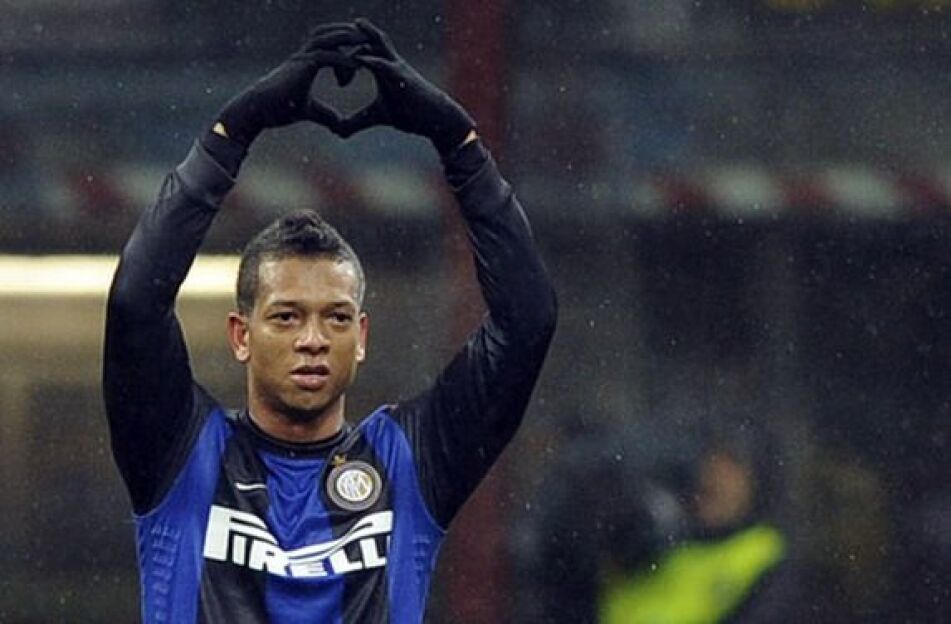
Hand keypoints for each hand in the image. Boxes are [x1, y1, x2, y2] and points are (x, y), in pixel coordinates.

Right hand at [216, 23, 367, 146]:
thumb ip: (325, 114)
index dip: (347, 45)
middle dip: (350, 34)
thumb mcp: (309, 112)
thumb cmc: (278, 109)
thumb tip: (340, 124)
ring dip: (348, 40)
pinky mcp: (301, 67)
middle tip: (371, 38)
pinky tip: (357, 66)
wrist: (259, 110)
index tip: (364, 50)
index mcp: (307, 62)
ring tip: (368, 44)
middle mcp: (304, 56)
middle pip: (331, 36)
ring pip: (328, 40)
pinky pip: (326, 57)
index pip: (330, 45)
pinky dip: (342, 60)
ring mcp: (302, 59)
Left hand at [334, 18, 475, 154]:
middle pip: (366, 39)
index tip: (322, 54)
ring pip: (377, 45)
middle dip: (348, 33)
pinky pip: (387, 66)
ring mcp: (396, 67)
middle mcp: (387, 62)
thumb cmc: (410, 114)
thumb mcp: (377, 117)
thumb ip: (356, 121)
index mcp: (380, 67)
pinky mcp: (403, 78)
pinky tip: (362, 60)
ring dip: (361, 39)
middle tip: (325, 32)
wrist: (435, 118)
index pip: (356, 50)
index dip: (339, 50)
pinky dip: (374, 62)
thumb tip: (337, 130)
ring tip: (346, 32)